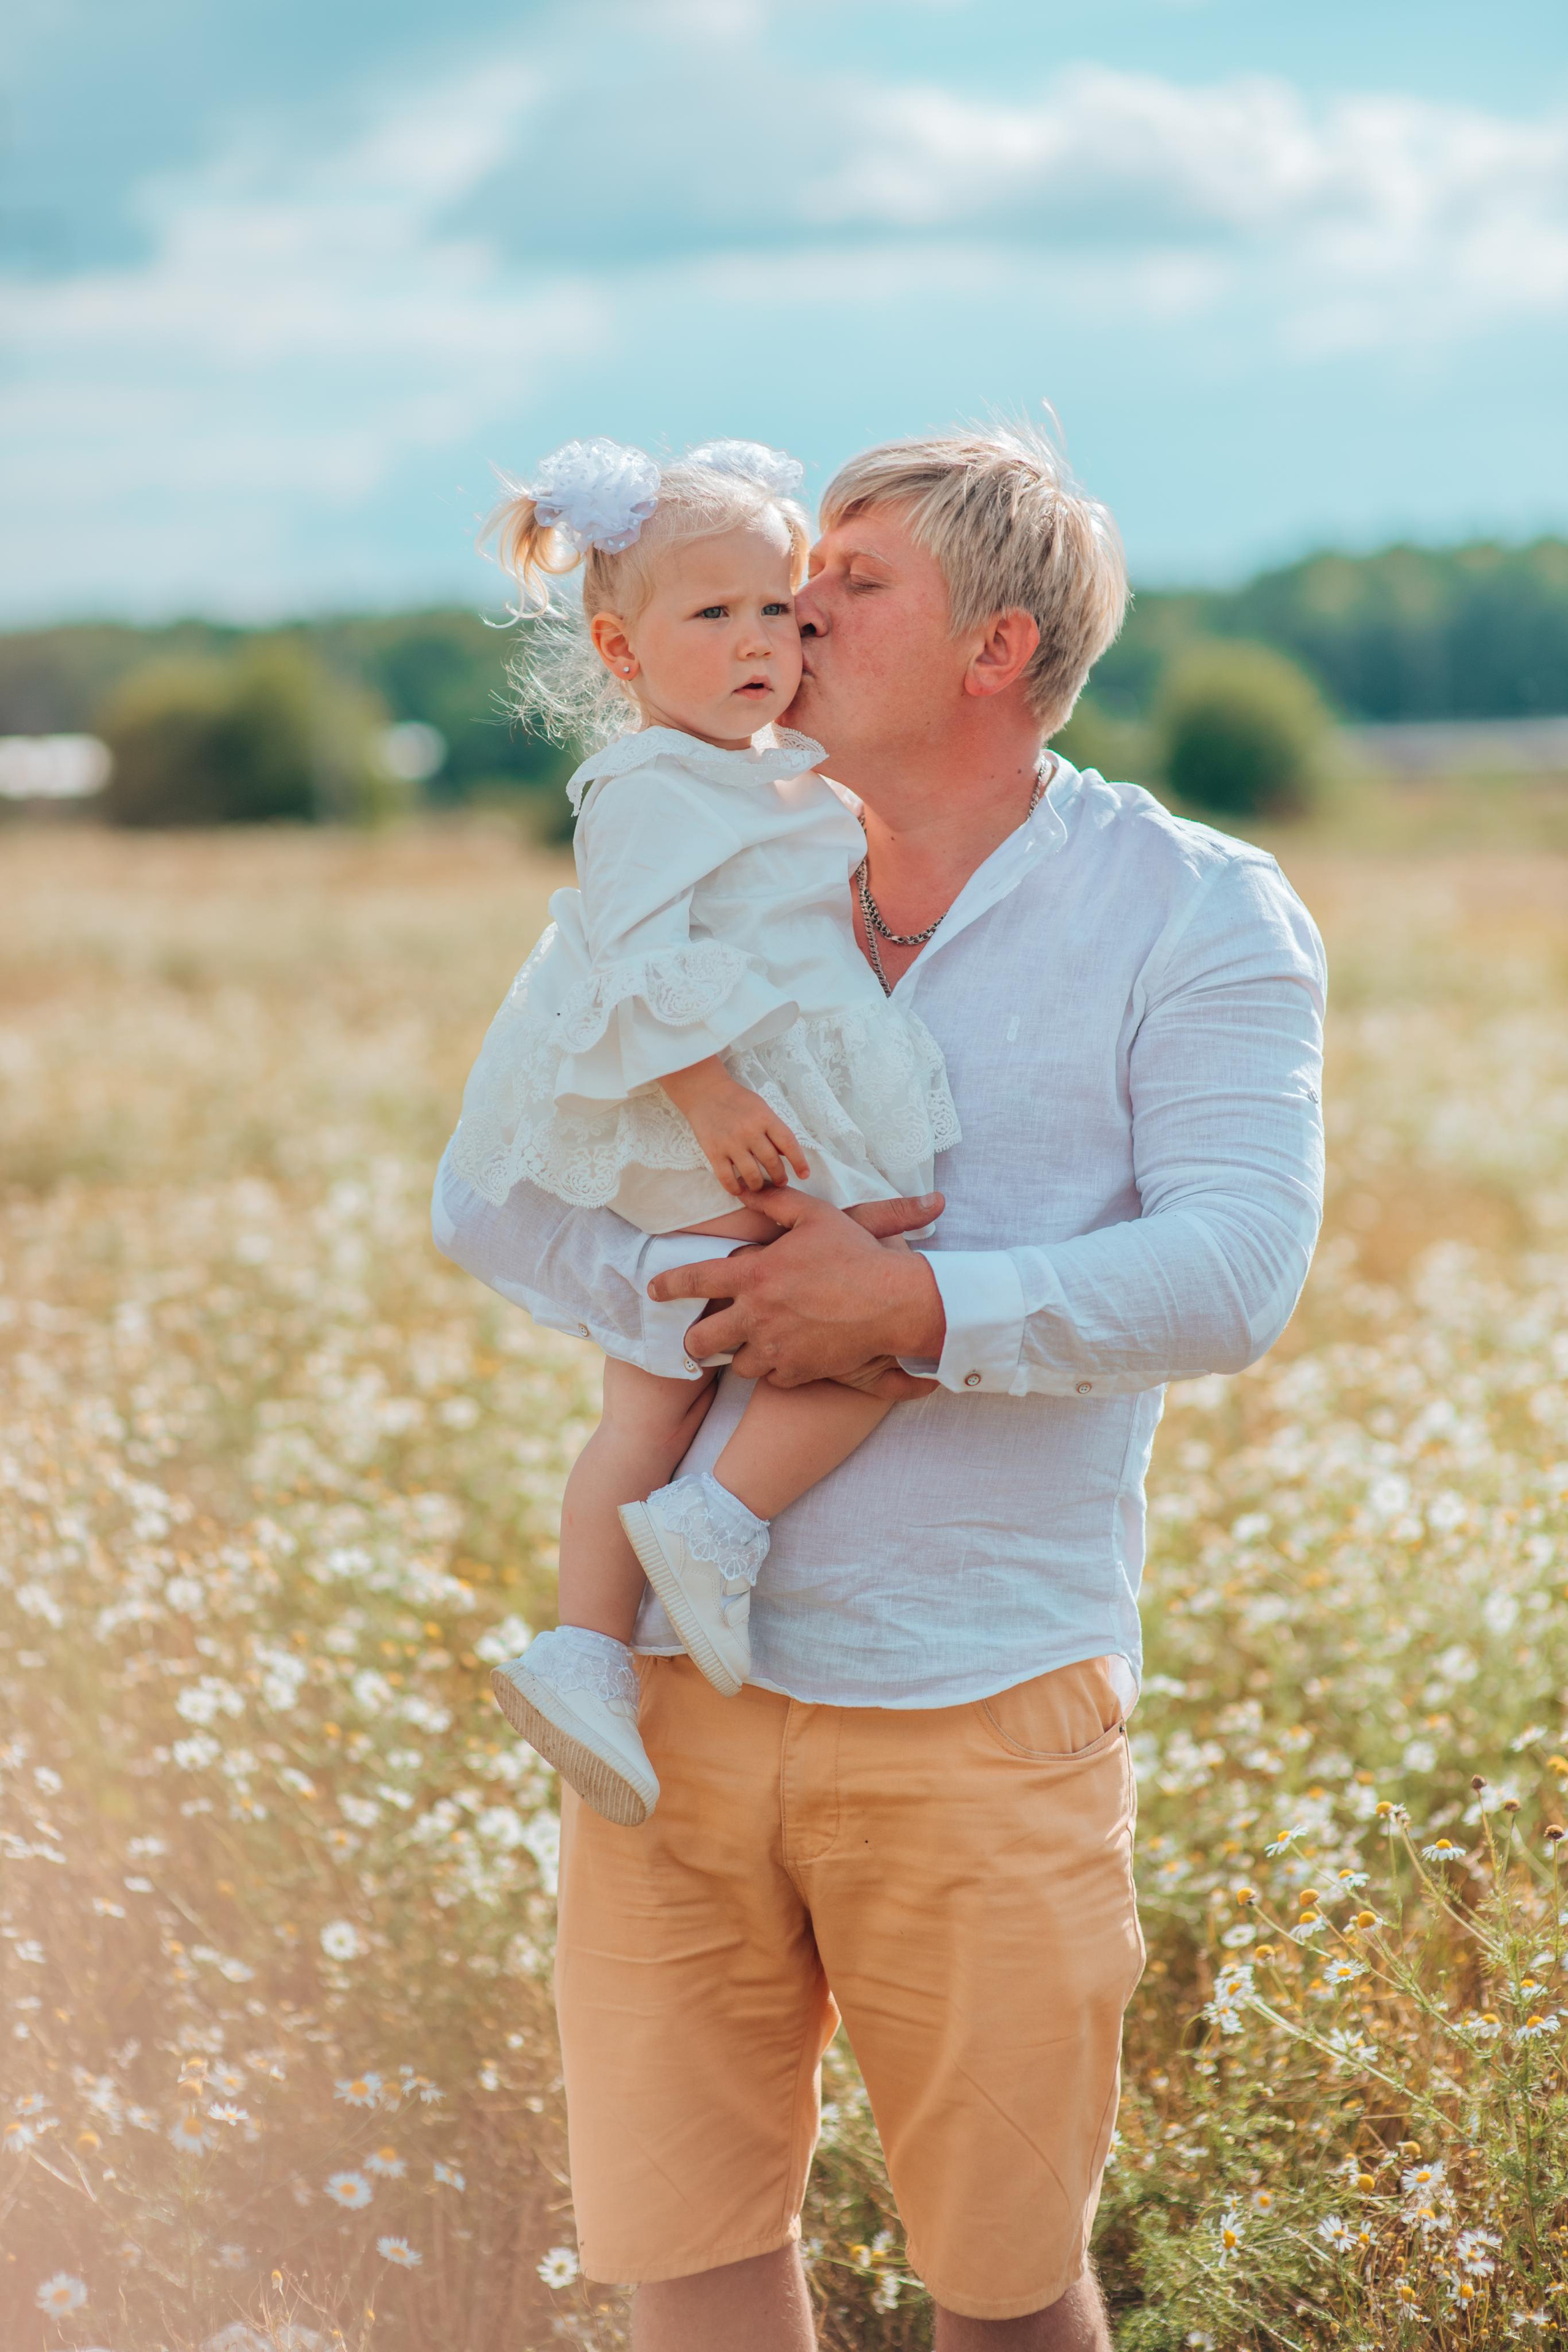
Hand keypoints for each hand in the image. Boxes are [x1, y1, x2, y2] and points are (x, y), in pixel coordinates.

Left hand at [649, 1188, 946, 1389]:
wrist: (892, 1303)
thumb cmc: (855, 1256)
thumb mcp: (815, 1216)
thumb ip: (775, 1202)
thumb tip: (745, 1192)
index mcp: (754, 1274)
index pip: (694, 1281)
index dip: (668, 1286)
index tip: (654, 1290)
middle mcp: (756, 1315)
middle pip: (701, 1341)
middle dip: (695, 1341)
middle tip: (703, 1337)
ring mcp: (775, 1347)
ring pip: (737, 1364)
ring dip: (744, 1354)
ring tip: (758, 1343)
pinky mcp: (797, 1372)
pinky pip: (772, 1378)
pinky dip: (777, 1369)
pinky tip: (791, 1354)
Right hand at [659, 1058, 808, 1196]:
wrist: (706, 1093)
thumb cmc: (738, 1101)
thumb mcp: (762, 1108)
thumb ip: (774, 1130)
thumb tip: (786, 1154)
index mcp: (765, 1118)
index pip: (788, 1143)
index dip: (799, 1162)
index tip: (804, 1174)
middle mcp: (749, 1131)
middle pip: (772, 1162)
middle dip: (780, 1176)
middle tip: (781, 1181)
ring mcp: (731, 1143)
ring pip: (752, 1174)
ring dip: (759, 1185)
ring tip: (760, 1185)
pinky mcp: (714, 1152)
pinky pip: (726, 1178)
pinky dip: (735, 1188)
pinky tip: (739, 1189)